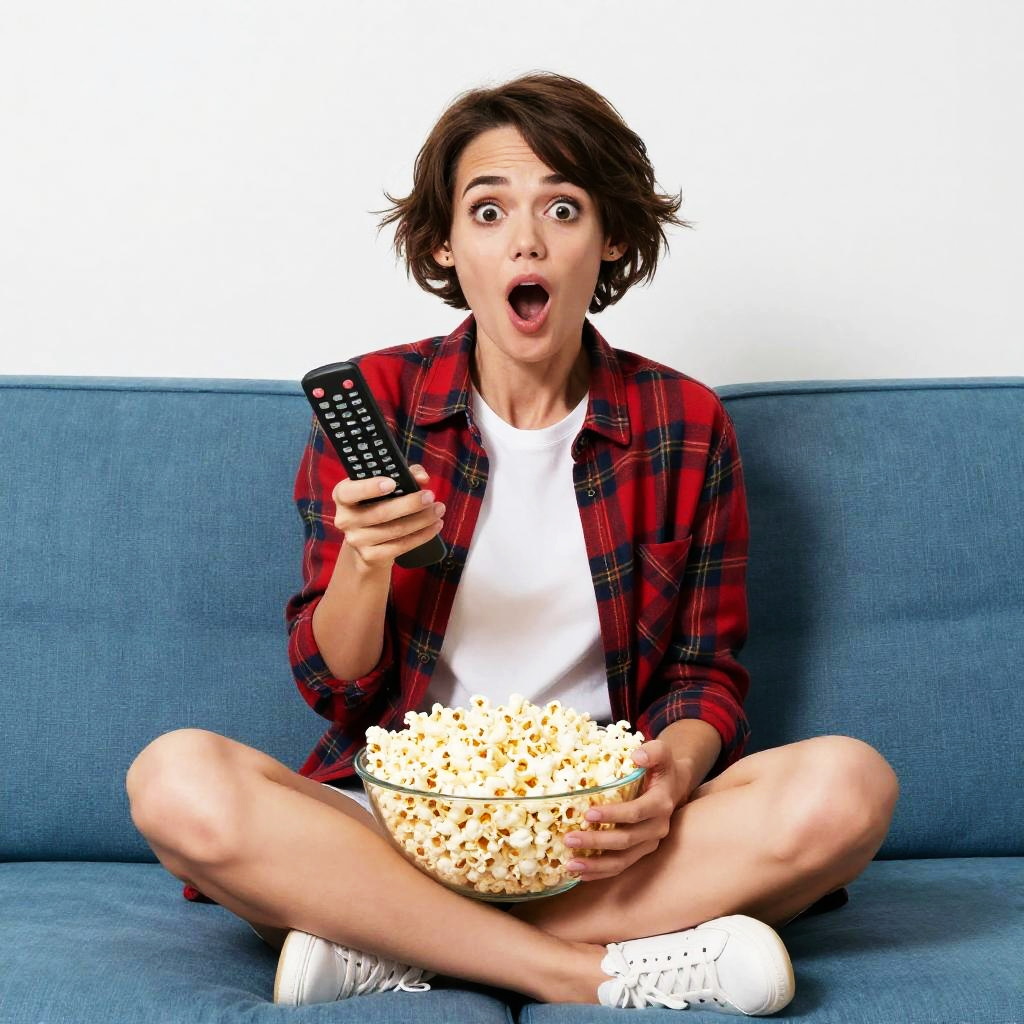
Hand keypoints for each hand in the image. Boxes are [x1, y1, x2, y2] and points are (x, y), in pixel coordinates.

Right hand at [332, 465, 444, 570]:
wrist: (366, 541)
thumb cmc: (378, 503)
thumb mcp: (386, 484)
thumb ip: (404, 474)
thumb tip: (422, 478)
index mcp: (343, 496)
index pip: (349, 492)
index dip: (369, 488)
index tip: (392, 482)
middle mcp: (345, 519)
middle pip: (381, 513)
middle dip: (410, 504)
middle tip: (430, 496)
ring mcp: (356, 540)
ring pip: (395, 530)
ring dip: (422, 520)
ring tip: (438, 510)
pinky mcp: (370, 556)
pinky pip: (400, 546)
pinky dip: (421, 536)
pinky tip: (435, 527)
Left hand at [561, 740, 698, 882]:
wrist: (674, 786)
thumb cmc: (661, 767)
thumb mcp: (662, 753)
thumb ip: (653, 751)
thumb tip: (637, 756)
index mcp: (661, 804)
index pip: (635, 813)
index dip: (613, 815)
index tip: (588, 814)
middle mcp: (657, 828)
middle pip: (625, 840)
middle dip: (596, 842)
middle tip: (569, 839)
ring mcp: (649, 843)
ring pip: (622, 860)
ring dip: (596, 864)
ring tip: (570, 865)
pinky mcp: (641, 851)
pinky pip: (621, 866)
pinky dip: (600, 872)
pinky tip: (580, 873)